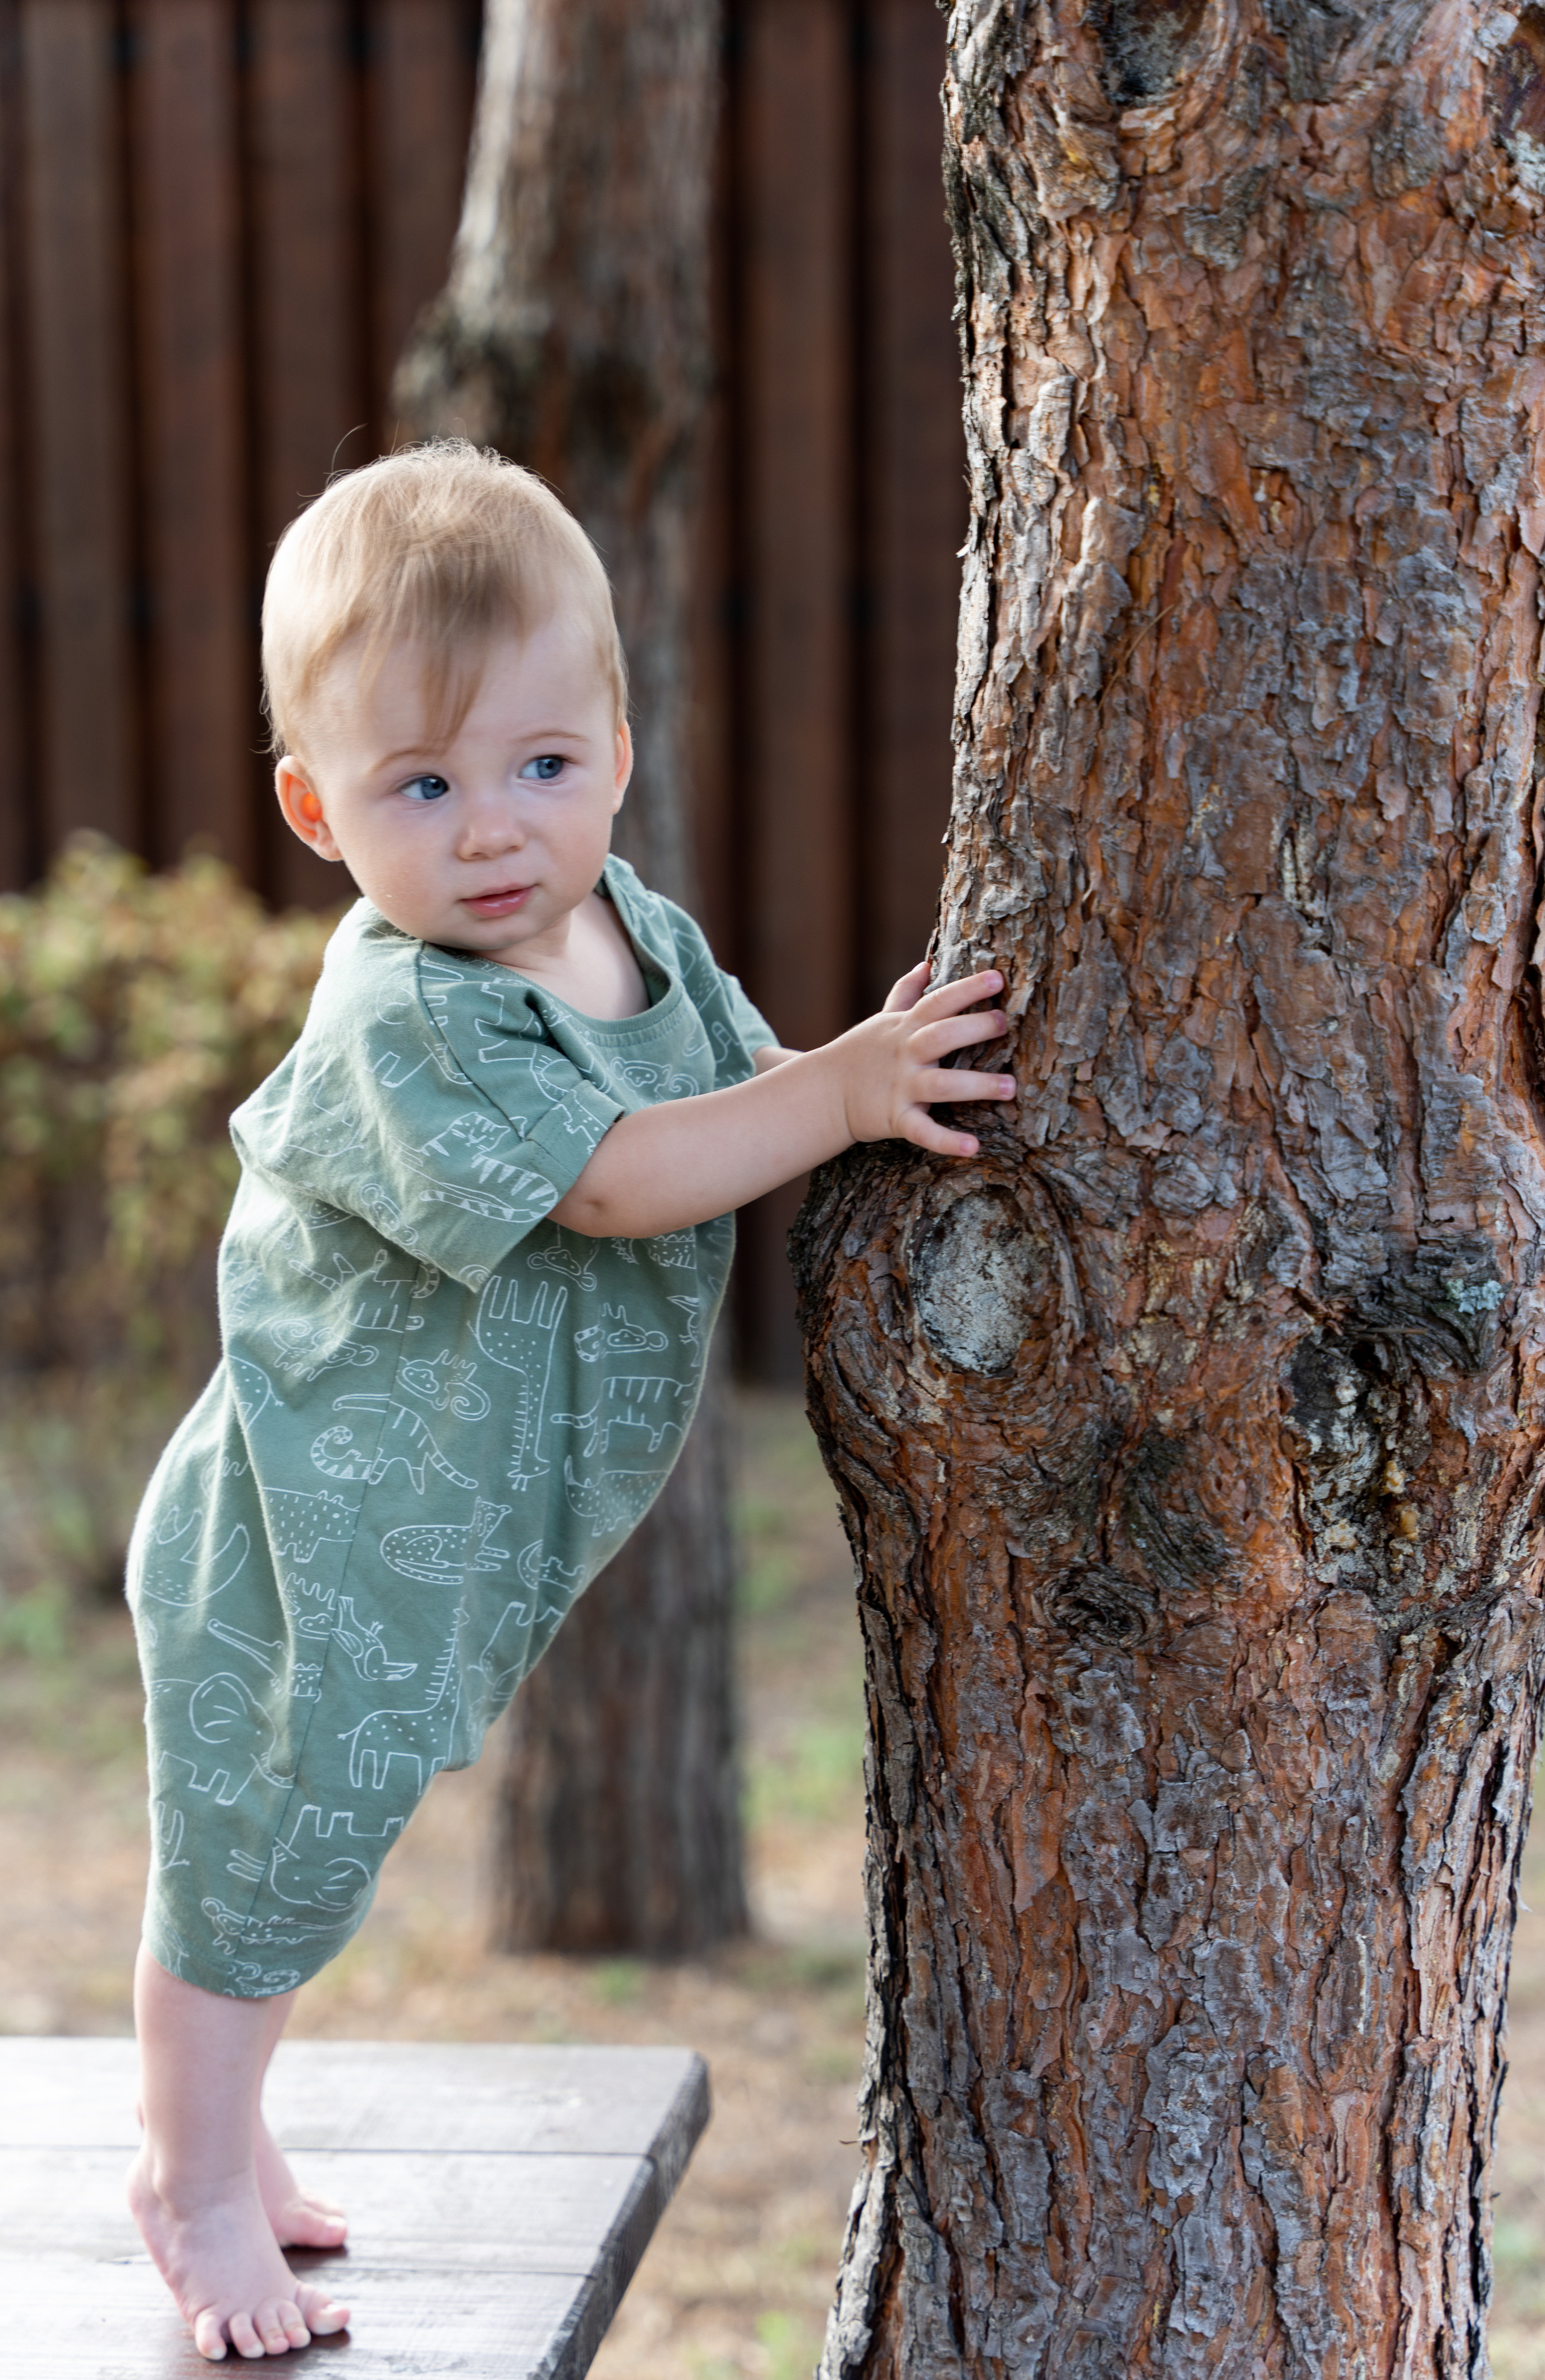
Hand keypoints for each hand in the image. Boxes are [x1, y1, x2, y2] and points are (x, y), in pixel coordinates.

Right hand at [835, 965, 1014, 1157]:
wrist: (823, 1093)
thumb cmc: (861, 1054)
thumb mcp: (882, 1020)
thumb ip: (906, 993)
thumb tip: (925, 965)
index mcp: (905, 1028)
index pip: (939, 1001)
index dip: (967, 988)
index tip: (998, 977)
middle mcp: (906, 1054)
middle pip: (941, 1036)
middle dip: (974, 1027)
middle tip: (1004, 1023)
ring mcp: (901, 1087)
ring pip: (942, 1085)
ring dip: (977, 1085)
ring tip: (1011, 1087)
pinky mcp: (896, 1119)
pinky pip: (924, 1131)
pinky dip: (946, 1141)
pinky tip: (973, 1147)